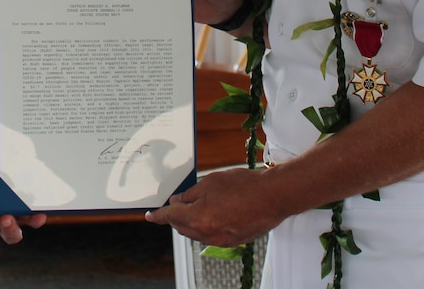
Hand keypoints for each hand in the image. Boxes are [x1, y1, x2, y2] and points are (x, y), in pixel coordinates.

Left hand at [145, 168, 277, 246]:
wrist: (274, 197)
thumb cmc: (244, 186)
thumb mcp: (210, 182)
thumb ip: (190, 194)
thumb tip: (178, 202)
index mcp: (198, 219)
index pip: (170, 218)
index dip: (158, 216)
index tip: (149, 215)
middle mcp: (208, 234)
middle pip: (182, 227)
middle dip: (176, 216)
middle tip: (177, 203)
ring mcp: (221, 240)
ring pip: (197, 232)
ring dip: (192, 221)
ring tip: (197, 205)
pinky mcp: (233, 241)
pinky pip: (211, 235)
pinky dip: (207, 225)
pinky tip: (214, 212)